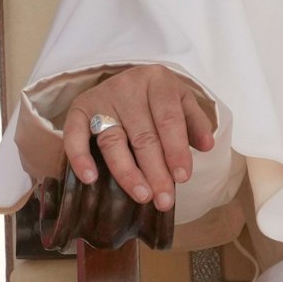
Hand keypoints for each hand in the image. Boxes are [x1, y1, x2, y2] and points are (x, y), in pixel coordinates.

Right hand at [60, 64, 214, 211]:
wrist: (126, 80)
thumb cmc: (158, 99)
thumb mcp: (182, 102)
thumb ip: (196, 123)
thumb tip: (207, 146)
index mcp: (158, 80)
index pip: (169, 119)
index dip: (176, 150)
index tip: (183, 178)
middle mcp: (128, 86)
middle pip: (143, 135)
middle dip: (156, 171)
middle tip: (164, 200)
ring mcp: (101, 97)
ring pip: (114, 140)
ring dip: (127, 172)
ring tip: (142, 195)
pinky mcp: (78, 108)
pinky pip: (75, 135)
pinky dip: (80, 157)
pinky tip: (91, 179)